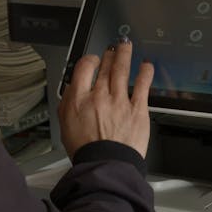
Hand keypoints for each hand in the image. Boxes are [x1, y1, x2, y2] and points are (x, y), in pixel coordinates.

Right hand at [58, 39, 154, 158]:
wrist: (105, 165)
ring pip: (122, 70)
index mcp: (79, 100)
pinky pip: (142, 85)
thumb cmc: (86, 150)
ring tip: (126, 46)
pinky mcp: (137, 109)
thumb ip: (68, 103)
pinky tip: (146, 65)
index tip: (93, 60)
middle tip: (112, 49)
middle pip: (104, 67)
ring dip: (124, 55)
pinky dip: (144, 72)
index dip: (89, 60)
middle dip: (109, 55)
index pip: (83, 68)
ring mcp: (119, 101)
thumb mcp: (65, 125)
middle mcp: (99, 96)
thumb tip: (72, 89)